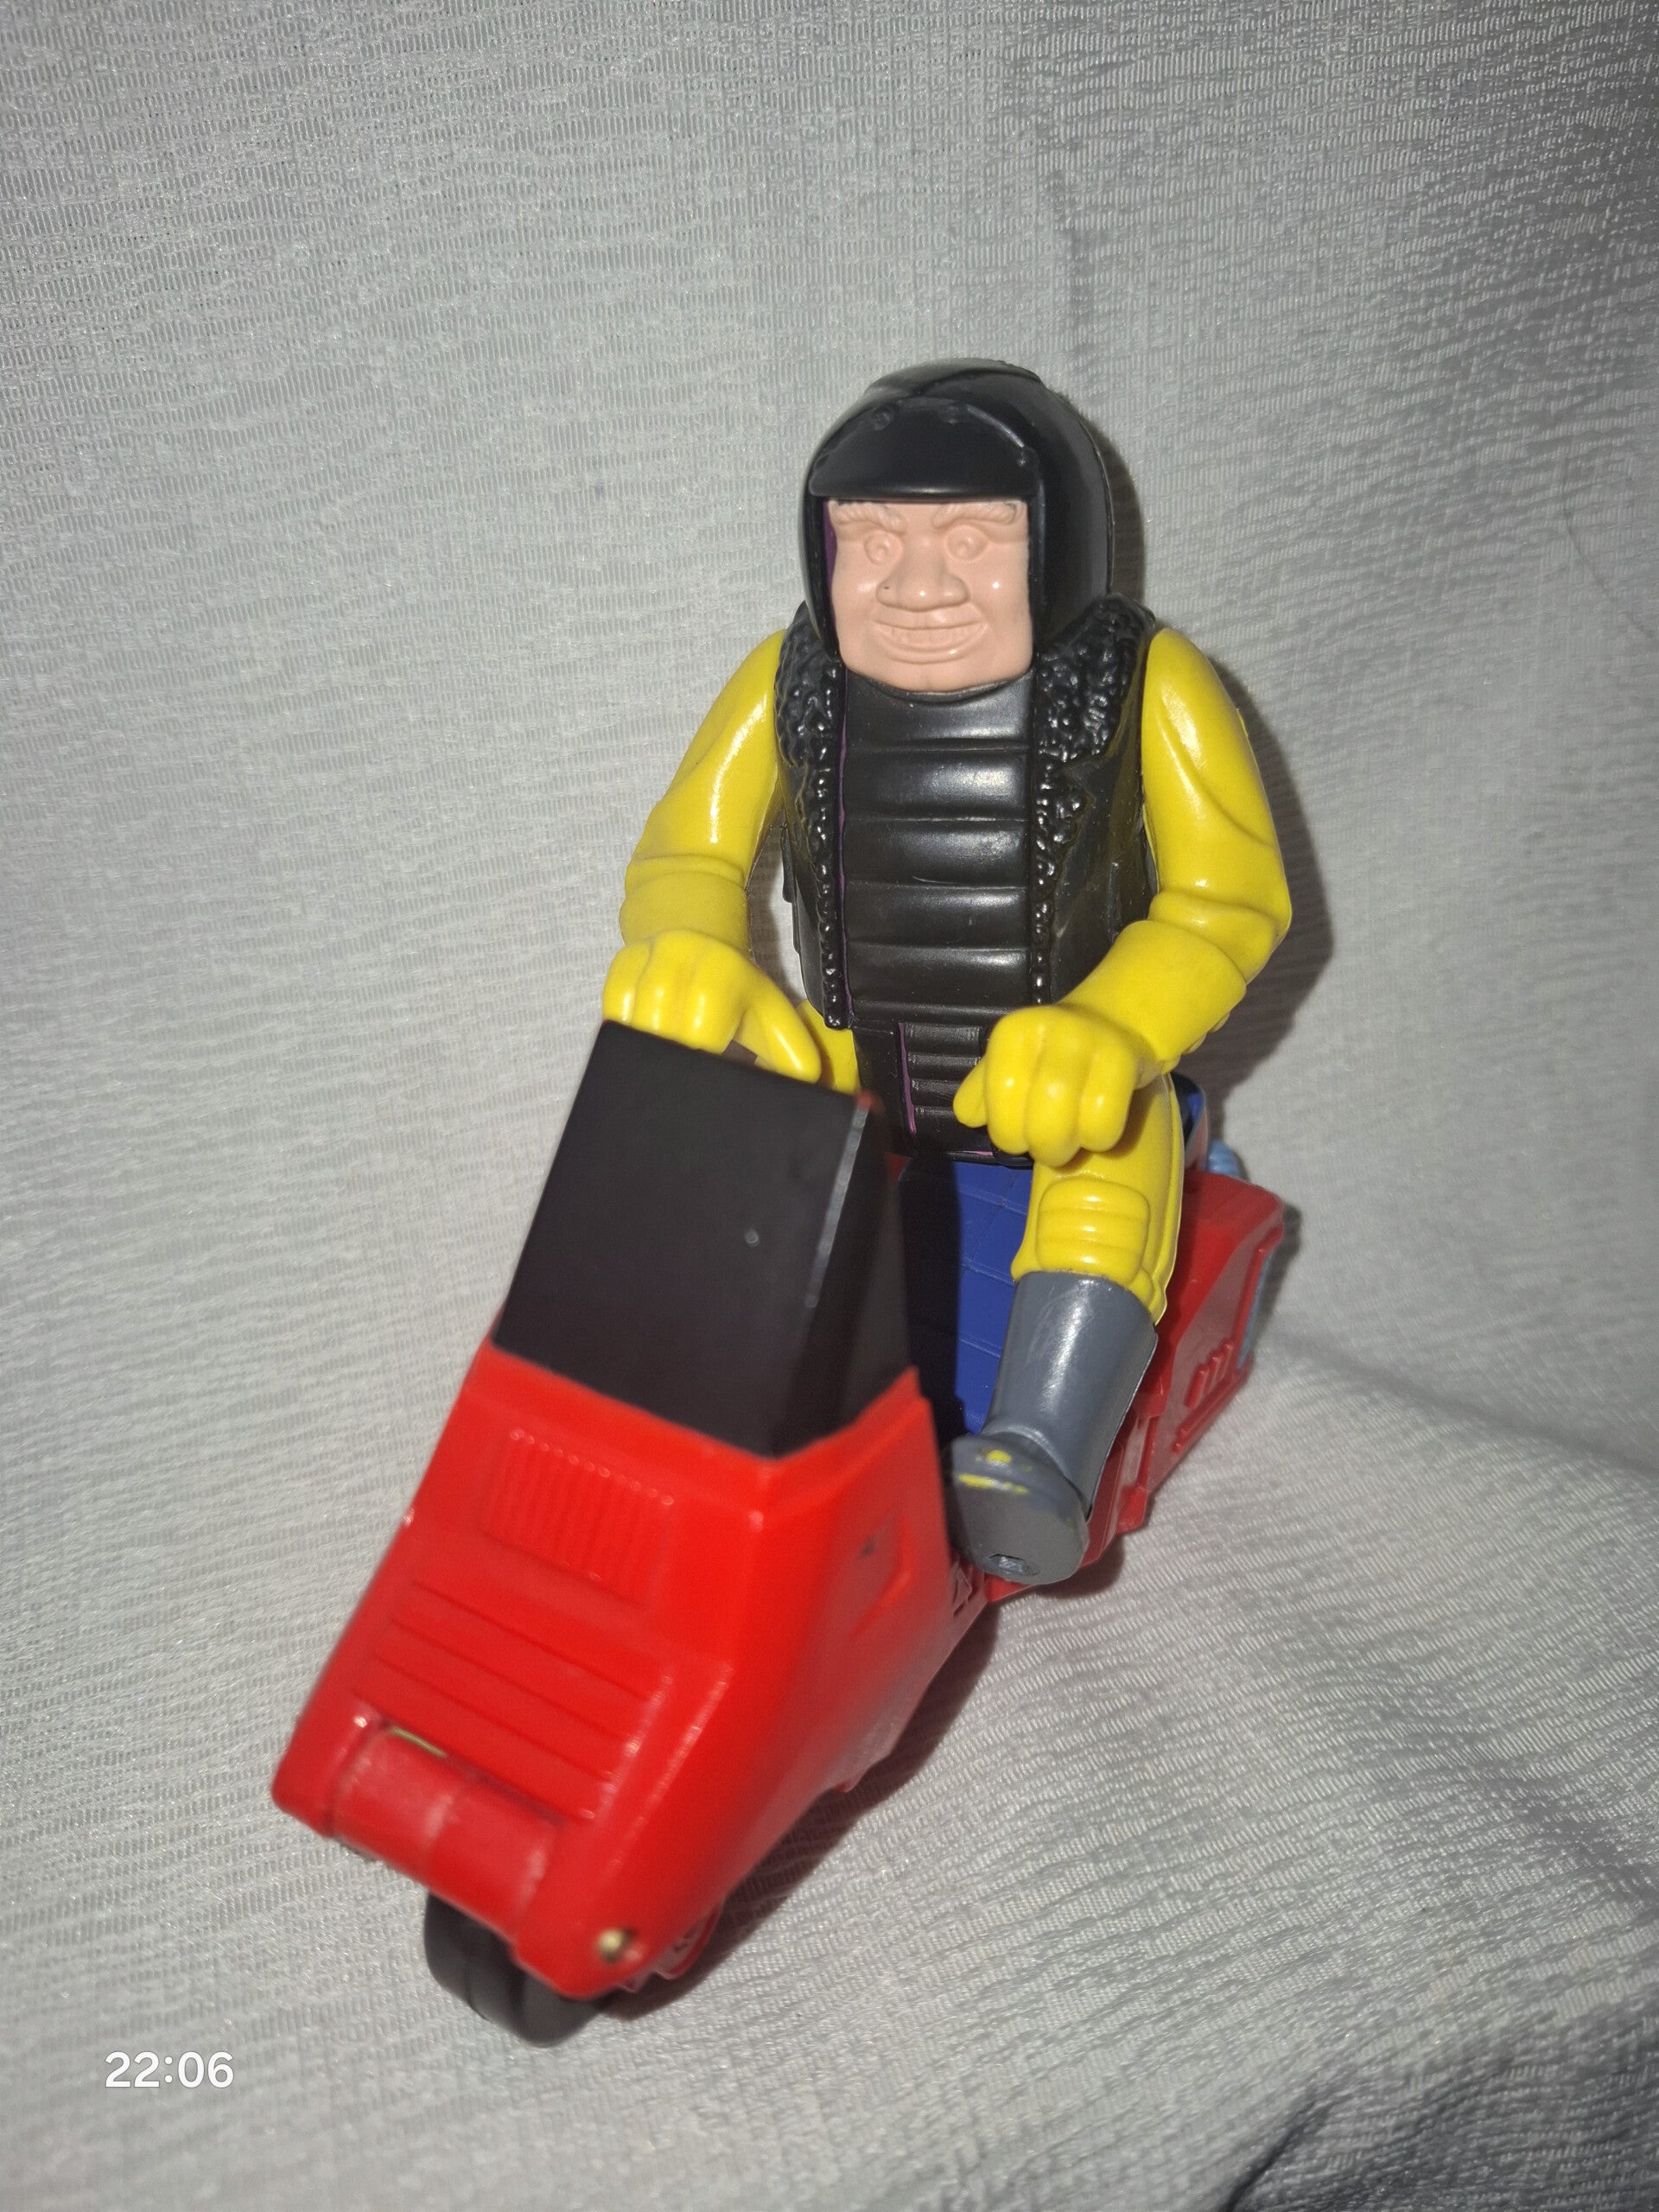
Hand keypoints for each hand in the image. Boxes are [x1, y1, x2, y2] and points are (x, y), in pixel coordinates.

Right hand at [602, 930, 820, 1081]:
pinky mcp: (620, 964)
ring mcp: (647, 959)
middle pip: (660, 1027)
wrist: (697, 926)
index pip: (702, 1030)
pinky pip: (611, 1008)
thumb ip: (792, 1054)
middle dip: (668, 1062)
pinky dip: (620, 1034)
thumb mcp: (772, 1014)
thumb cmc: (736, 986)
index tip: (703, 1085)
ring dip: (641, 1051)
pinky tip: (636, 1052)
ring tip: (658, 1071)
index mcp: (723, 976)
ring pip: (630, 1019)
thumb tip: (806, 1085)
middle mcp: (682, 960)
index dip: (700, 1060)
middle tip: (677, 1088)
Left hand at [953, 1004, 1144, 1165]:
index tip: (1020, 1133)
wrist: (1114, 1021)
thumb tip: (968, 1117)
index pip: (997, 1111)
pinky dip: (1102, 1138)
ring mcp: (1089, 1041)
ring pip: (1070, 1126)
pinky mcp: (1125, 1058)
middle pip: (1035, 1125)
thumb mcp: (1010, 1063)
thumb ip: (982, 1091)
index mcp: (1011, 1034)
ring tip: (1075, 1135)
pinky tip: (1100, 1124)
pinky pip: (1105, 1124)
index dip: (1008, 1135)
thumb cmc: (1053, 1053)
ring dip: (1071, 1147)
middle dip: (1041, 1148)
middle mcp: (1047, 1029)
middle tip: (1050, 1141)